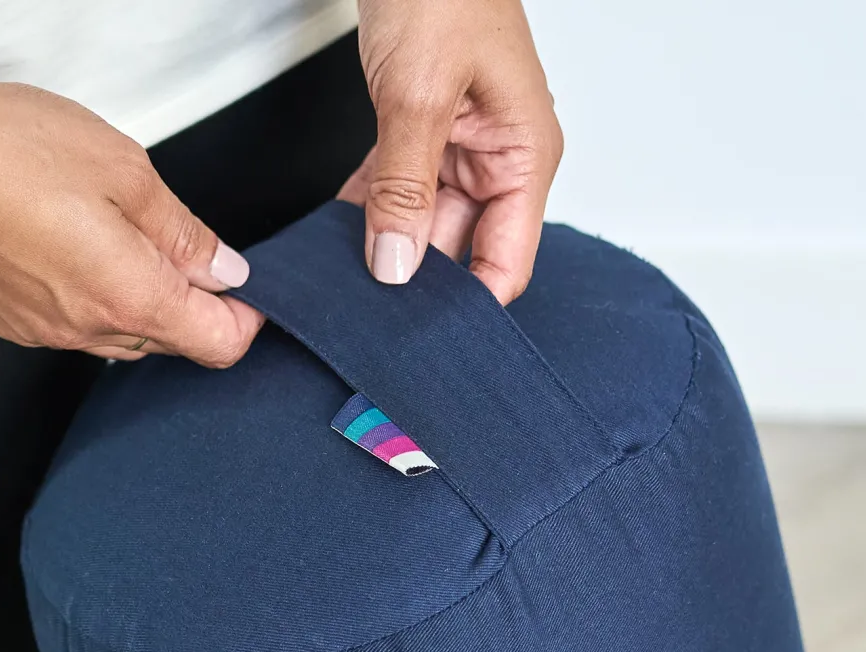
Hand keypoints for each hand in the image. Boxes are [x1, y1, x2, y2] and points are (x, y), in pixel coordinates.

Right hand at [0, 84, 263, 365]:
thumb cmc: (4, 151)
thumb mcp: (123, 170)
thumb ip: (184, 231)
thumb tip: (225, 268)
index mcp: (132, 295)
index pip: (219, 343)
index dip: (246, 319)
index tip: (249, 292)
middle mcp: (91, 328)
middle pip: (175, 340)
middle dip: (195, 303)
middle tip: (185, 247)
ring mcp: (50, 331)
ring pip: (127, 333)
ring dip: (144, 299)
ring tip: (125, 237)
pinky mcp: (18, 322)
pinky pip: (79, 324)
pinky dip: (97, 296)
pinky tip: (79, 249)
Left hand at [339, 0, 562, 304]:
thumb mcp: (418, 94)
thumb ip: (406, 188)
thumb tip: (397, 267)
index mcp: (525, 158)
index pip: (504, 265)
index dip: (466, 310)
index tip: (423, 344)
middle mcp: (499, 162)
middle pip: (460, 253)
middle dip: (416, 284)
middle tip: (369, 320)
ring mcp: (461, 151)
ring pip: (424, 228)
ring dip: (386, 251)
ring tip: (348, 287)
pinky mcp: (425, 136)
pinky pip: (398, 193)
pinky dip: (370, 213)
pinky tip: (340, 238)